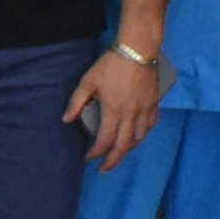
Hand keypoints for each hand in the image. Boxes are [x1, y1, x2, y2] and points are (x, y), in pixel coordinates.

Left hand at [65, 47, 166, 168]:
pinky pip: (150, 125)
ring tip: (119, 154)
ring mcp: (144, 109)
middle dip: (113, 160)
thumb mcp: (88, 81)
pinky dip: (143, 134)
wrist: (137, 50)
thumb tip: (66, 120)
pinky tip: (138, 136)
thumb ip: (77, 102)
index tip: (89, 157)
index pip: (105, 140)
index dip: (96, 153)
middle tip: (105, 168)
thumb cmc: (111, 64)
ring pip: (139, 138)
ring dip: (128, 149)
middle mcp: (131, 114)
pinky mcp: (153, 103)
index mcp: (113, 110)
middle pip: (123, 145)